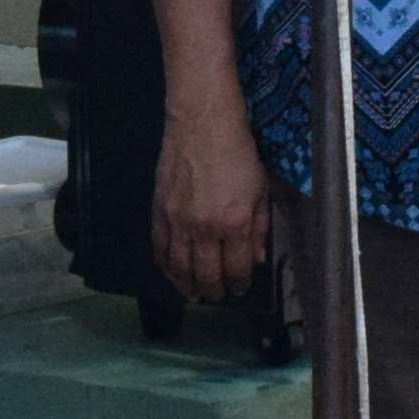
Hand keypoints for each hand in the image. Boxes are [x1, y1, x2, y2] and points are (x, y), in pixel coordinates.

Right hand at [152, 104, 277, 302]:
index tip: (239, 288)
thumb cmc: (236, 151)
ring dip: (185, 285)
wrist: (202, 122)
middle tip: (215, 296)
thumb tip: (256, 258)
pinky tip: (170, 271)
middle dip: (213, 290)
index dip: (238, 284)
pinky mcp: (159, 209)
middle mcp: (204, 227)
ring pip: (178, 267)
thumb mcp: (259, 189)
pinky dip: (164, 264)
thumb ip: (259, 228)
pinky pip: (158, 247)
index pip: (235, 268)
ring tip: (192, 293)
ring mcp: (178, 220)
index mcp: (234, 222)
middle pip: (205, 274)